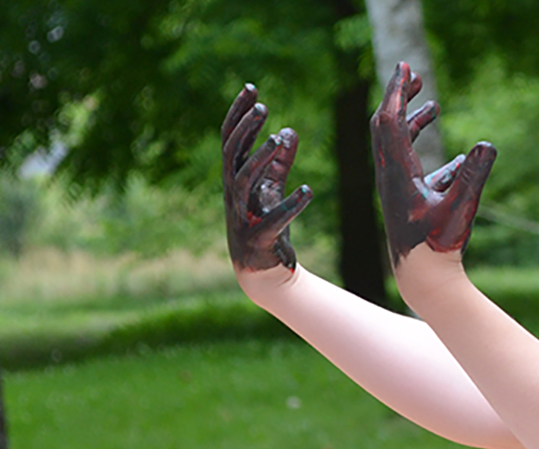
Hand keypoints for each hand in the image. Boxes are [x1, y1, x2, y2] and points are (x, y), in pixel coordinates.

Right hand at [220, 84, 311, 271]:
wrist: (264, 272)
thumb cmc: (266, 225)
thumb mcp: (272, 188)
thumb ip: (280, 160)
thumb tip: (290, 129)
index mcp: (235, 179)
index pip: (230, 139)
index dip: (238, 113)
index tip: (251, 87)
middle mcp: (233, 194)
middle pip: (232, 154)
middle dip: (246, 129)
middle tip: (263, 106)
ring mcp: (241, 216)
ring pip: (244, 181)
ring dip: (261, 159)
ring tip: (279, 140)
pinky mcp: (258, 238)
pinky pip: (273, 219)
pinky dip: (290, 206)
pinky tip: (308, 191)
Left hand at [371, 62, 496, 265]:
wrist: (422, 278)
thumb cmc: (439, 246)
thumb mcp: (462, 208)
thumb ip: (474, 176)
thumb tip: (488, 144)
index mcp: (399, 172)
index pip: (391, 120)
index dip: (397, 91)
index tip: (405, 67)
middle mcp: (392, 175)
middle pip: (386, 125)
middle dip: (398, 97)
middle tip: (412, 74)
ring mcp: (396, 187)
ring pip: (397, 145)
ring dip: (412, 121)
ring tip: (432, 105)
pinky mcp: (405, 199)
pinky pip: (412, 166)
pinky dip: (428, 152)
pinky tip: (456, 159)